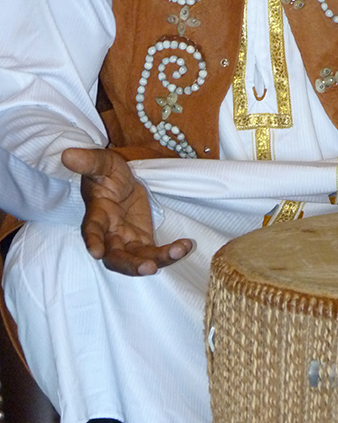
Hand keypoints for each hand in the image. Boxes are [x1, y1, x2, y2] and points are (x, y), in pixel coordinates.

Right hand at [62, 147, 191, 275]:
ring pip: (138, 259)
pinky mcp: (142, 242)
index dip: (93, 241)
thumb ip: (88, 161)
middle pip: (115, 257)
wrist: (120, 181)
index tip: (95, 252)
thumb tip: (67, 154)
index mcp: (96, 216)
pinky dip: (170, 252)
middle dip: (131, 265)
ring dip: (157, 260)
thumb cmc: (106, 173)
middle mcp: (109, 235)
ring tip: (178, 251)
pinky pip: (155, 253)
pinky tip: (186, 245)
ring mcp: (126, 241)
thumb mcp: (101, 162)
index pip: (91, 231)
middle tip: (148, 268)